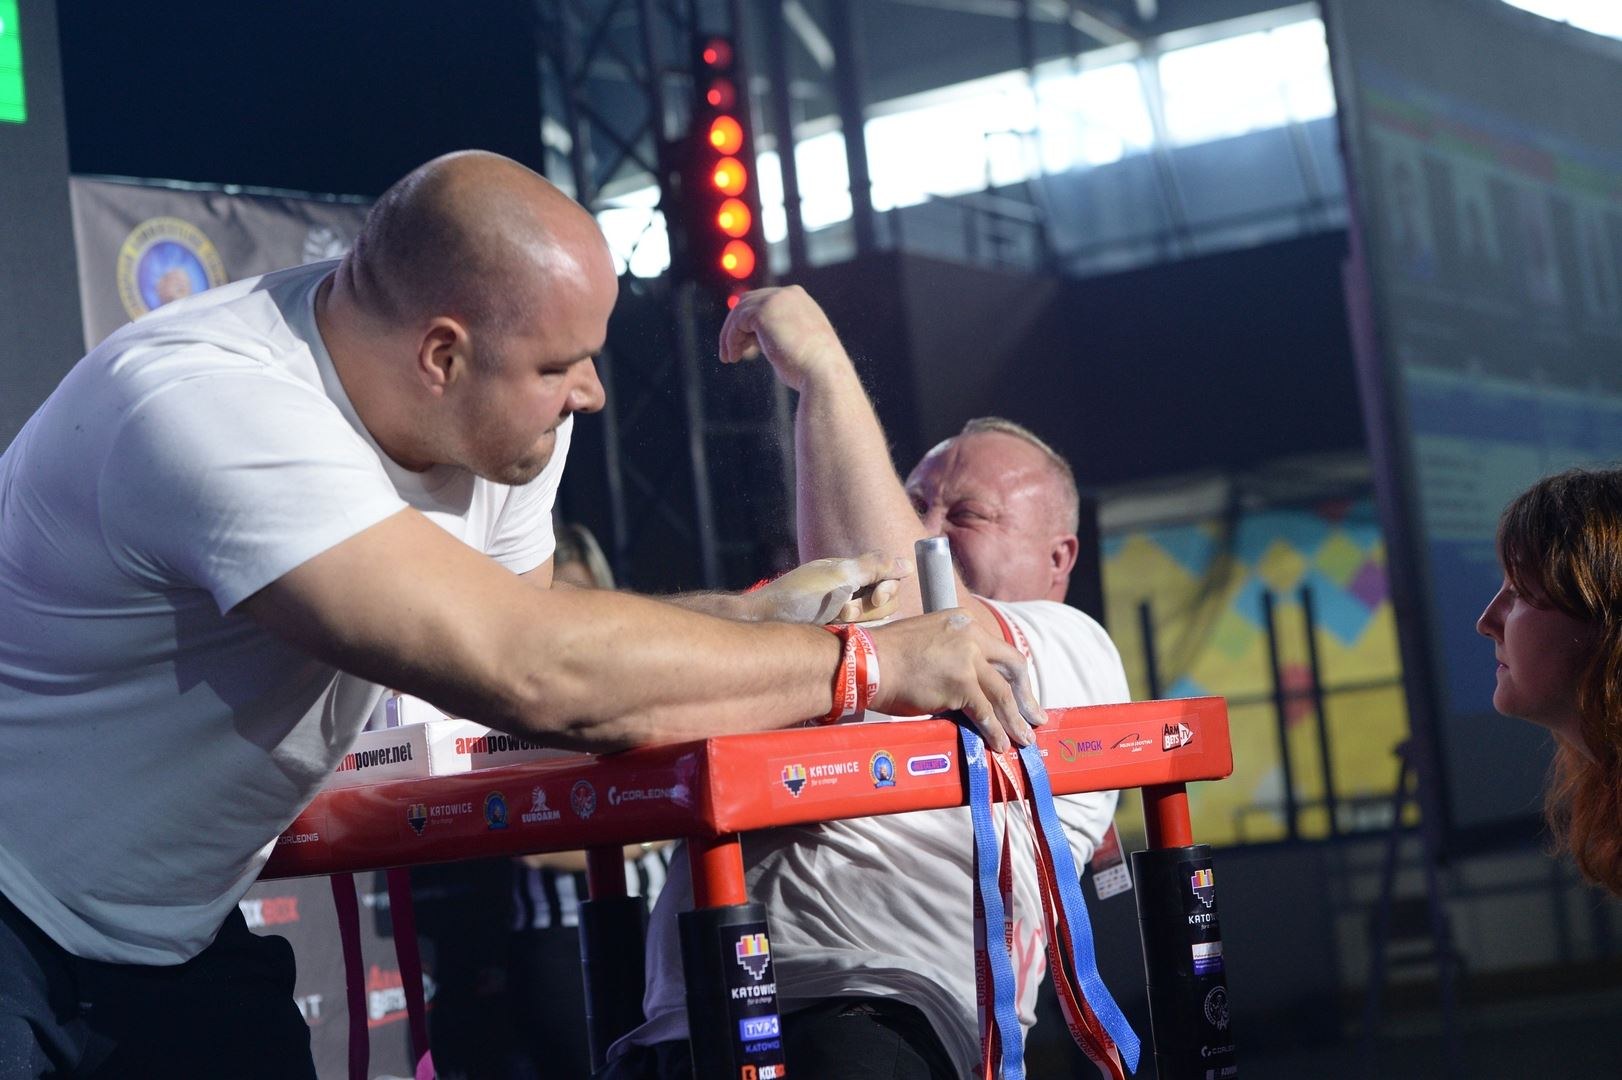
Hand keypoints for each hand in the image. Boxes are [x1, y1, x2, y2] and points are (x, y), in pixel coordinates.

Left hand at [719, 285, 850, 392]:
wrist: (824, 373)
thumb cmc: (812, 368)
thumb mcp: (793, 345)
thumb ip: (775, 333)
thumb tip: (750, 337)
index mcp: (799, 300)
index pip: (765, 303)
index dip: (750, 323)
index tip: (744, 346)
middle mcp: (789, 294)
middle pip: (749, 302)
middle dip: (737, 326)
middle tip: (731, 351)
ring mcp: (776, 299)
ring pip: (740, 311)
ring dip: (730, 335)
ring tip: (728, 357)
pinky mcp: (763, 311)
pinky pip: (737, 321)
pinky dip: (730, 339)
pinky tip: (732, 357)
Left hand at [749, 552, 911, 624]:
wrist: (766, 622)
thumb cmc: (798, 596)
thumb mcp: (838, 576)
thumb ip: (874, 567)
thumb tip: (907, 563)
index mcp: (852, 573)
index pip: (890, 579)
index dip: (888, 589)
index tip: (875, 596)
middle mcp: (853, 593)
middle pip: (887, 603)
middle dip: (867, 608)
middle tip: (841, 609)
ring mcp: (846, 616)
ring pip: (877, 622)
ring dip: (856, 621)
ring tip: (832, 621)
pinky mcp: (840, 636)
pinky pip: (863, 637)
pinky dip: (849, 633)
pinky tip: (831, 633)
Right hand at [867, 610, 1047, 752]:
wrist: (867, 664)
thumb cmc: (888, 657)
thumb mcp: (928, 642)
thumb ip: (954, 657)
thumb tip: (972, 691)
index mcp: (963, 622)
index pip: (999, 650)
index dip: (1014, 676)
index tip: (1021, 693)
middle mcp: (970, 635)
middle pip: (1013, 666)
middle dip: (1026, 695)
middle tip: (1034, 717)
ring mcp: (967, 659)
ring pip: (1002, 693)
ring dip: (1015, 720)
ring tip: (1023, 739)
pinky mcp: (960, 684)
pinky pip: (984, 712)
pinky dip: (994, 730)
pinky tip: (1000, 743)